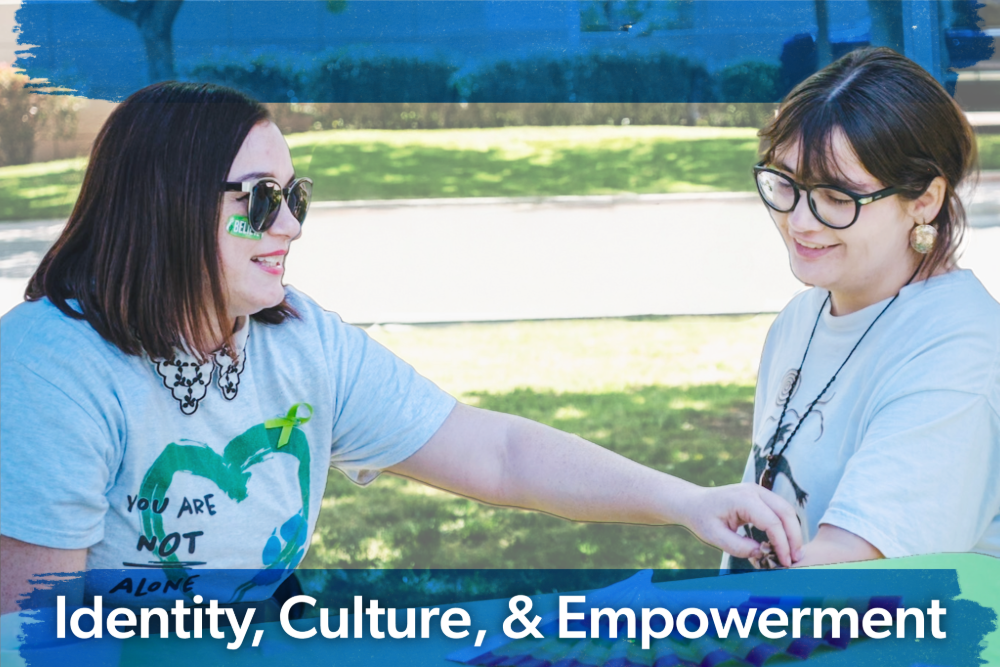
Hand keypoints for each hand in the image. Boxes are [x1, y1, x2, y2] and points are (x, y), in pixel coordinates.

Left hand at [676, 483, 803, 567]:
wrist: (692, 502)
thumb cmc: (701, 518)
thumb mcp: (714, 537)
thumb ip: (738, 547)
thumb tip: (762, 554)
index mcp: (743, 499)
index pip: (772, 522)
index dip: (782, 544)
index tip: (785, 562)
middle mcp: (754, 491)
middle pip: (786, 512)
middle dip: (794, 537)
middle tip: (796, 559)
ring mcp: (758, 491)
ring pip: (786, 509)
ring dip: (793, 531)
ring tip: (793, 554)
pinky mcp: (759, 496)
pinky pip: (779, 510)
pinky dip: (785, 525)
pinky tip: (784, 543)